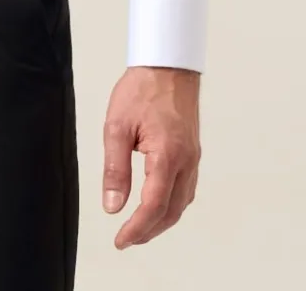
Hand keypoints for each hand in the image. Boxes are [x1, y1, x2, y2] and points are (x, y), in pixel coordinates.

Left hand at [102, 66, 200, 248]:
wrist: (168, 64)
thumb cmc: (142, 89)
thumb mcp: (117, 126)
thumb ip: (115, 168)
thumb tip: (112, 205)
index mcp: (167, 155)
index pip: (153, 205)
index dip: (137, 228)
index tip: (120, 240)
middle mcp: (186, 161)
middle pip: (171, 211)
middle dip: (148, 230)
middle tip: (126, 239)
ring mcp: (193, 157)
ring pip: (181, 203)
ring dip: (161, 220)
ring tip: (138, 228)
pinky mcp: (193, 152)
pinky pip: (186, 189)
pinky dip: (171, 204)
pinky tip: (157, 204)